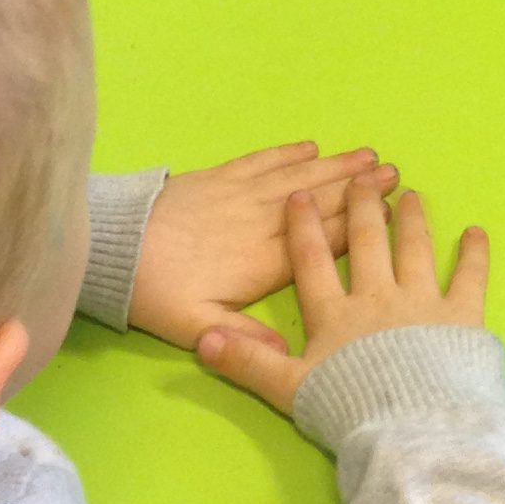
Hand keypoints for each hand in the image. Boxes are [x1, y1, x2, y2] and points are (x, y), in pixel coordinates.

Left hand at [128, 143, 389, 348]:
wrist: (112, 247)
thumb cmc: (156, 293)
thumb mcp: (197, 326)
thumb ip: (244, 340)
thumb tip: (289, 357)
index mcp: (262, 261)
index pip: (321, 241)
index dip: (358, 226)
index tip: (390, 213)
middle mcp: (259, 221)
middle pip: (318, 201)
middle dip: (357, 187)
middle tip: (392, 173)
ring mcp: (239, 193)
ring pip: (296, 176)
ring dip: (333, 165)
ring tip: (367, 155)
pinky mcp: (217, 176)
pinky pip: (261, 160)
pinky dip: (286, 152)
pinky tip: (309, 146)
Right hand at [192, 181, 488, 416]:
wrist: (411, 426)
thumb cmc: (348, 409)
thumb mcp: (289, 389)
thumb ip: (247, 362)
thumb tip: (204, 340)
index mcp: (334, 315)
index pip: (312, 262)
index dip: (304, 227)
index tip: (301, 195)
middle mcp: (377, 297)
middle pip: (366, 243)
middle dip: (362, 208)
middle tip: (363, 179)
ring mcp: (422, 301)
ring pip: (414, 249)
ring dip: (412, 220)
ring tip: (411, 195)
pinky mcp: (462, 316)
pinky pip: (470, 277)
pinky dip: (474, 254)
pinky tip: (477, 233)